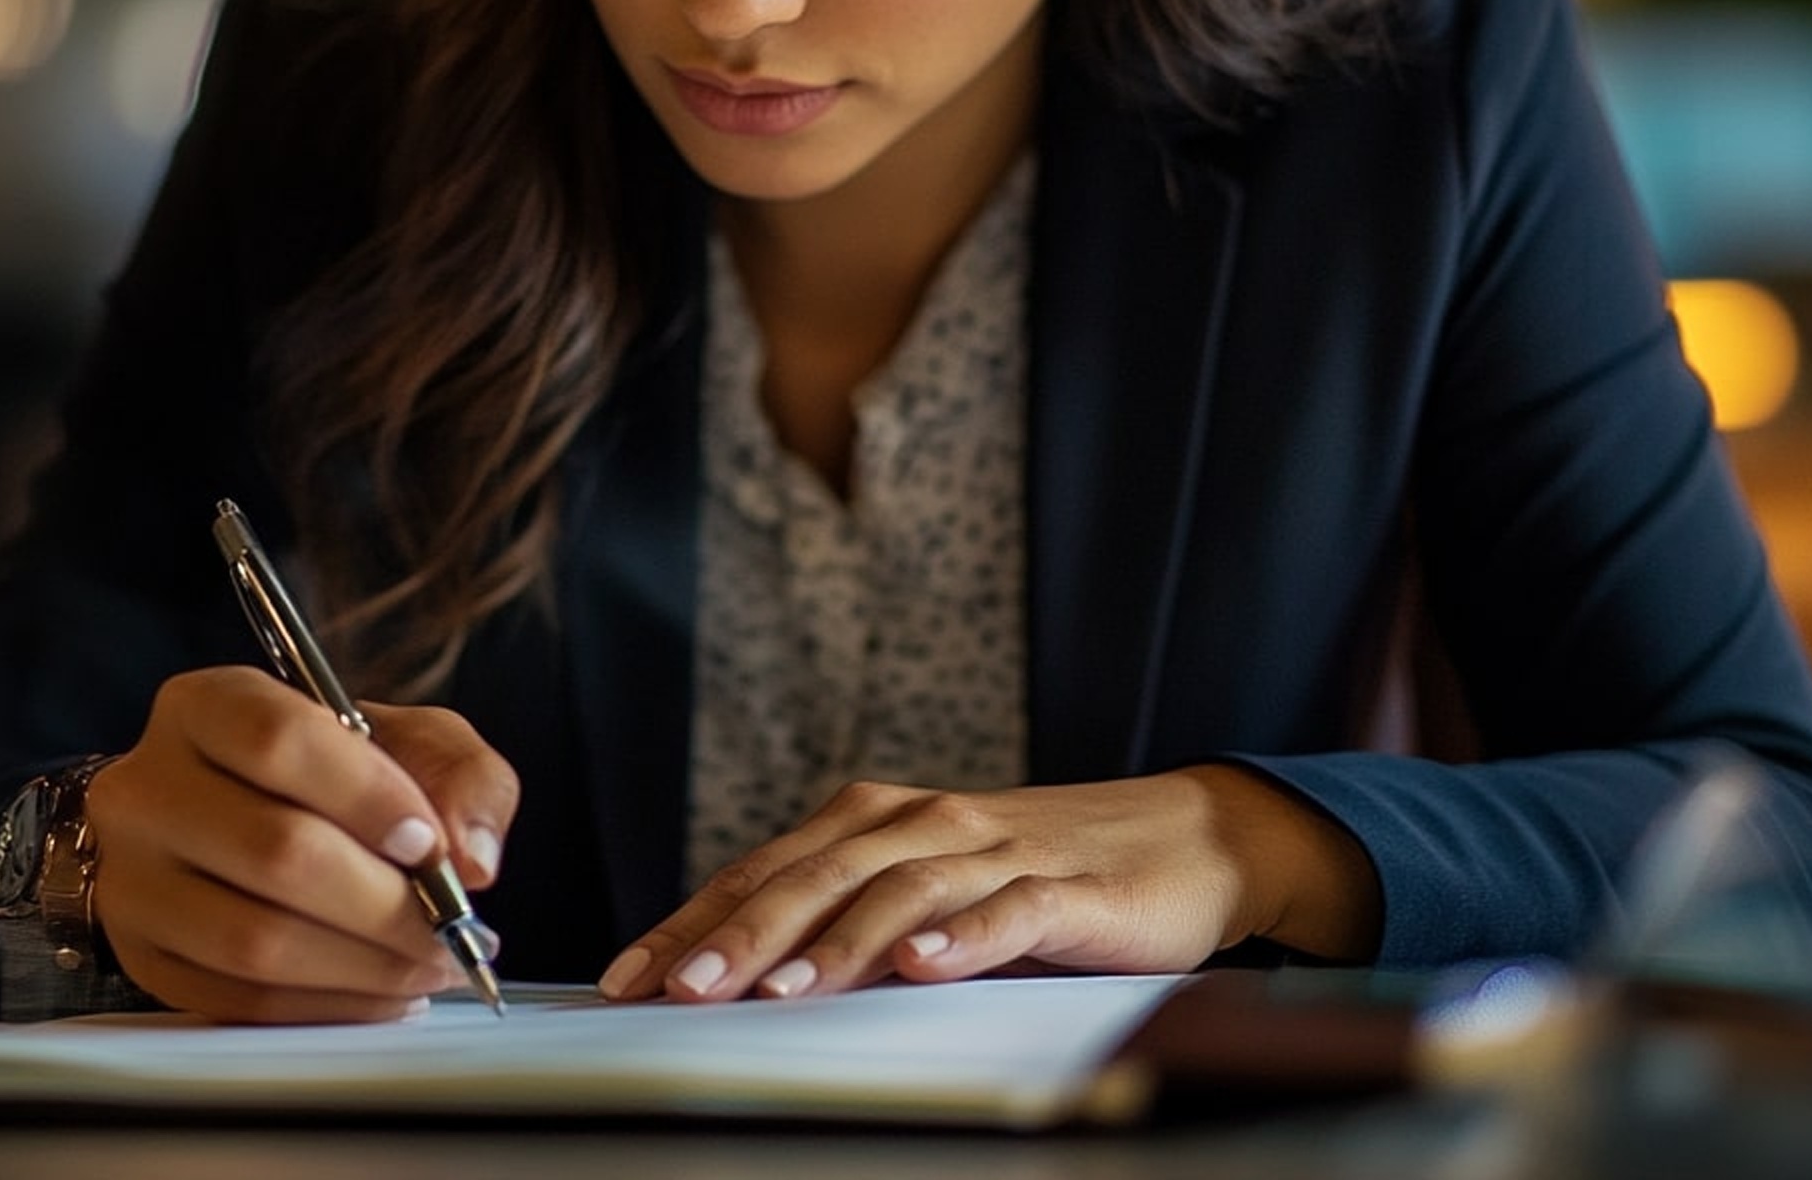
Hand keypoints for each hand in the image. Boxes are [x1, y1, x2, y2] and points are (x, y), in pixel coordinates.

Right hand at [85, 666, 518, 1022]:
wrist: (249, 812)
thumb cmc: (338, 769)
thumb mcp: (412, 737)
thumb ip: (462, 775)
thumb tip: (473, 859)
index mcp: (206, 705)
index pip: (279, 741)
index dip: (365, 795)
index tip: (427, 842)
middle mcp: (145, 787)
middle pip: (274, 850)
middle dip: (383, 901)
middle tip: (449, 928)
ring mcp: (129, 879)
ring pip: (252, 940)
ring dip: (363, 965)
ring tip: (428, 965)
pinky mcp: (139, 957)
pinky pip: (237, 1001)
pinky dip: (326, 1006)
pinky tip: (382, 992)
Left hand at [597, 766, 1379, 1004]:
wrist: (1180, 838)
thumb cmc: (1037, 872)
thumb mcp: (930, 887)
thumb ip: (848, 916)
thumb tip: (739, 973)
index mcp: (880, 819)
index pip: (768, 869)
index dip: (696, 919)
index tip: (632, 976)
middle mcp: (926, 821)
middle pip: (818, 874)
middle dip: (742, 934)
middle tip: (681, 989)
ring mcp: (996, 850)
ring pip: (899, 890)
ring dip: (836, 942)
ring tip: (780, 993)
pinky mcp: (1065, 889)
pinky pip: (1007, 911)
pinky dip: (963, 938)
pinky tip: (924, 967)